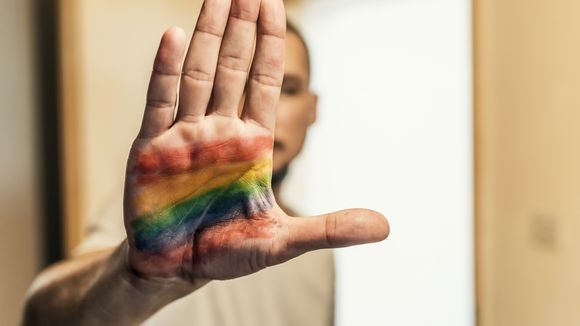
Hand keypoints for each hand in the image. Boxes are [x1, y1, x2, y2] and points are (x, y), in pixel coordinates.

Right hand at [124, 0, 388, 280]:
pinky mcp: (152, 149)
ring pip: (197, 74)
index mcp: (251, 144)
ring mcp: (184, 135)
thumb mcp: (282, 242)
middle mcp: (219, 131)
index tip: (274, 3)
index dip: (270, 44)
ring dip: (206, 35)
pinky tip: (173, 36)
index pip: (264, 82)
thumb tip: (385, 228)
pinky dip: (165, 70)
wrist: (177, 269)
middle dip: (241, 27)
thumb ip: (329, 229)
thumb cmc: (228, 252)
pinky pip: (159, 102)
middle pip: (232, 67)